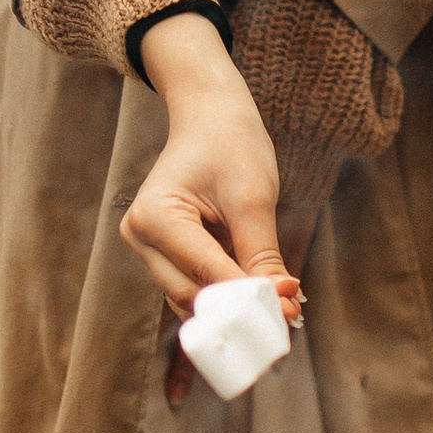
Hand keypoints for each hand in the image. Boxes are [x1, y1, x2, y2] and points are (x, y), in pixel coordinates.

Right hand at [122, 7, 302, 315]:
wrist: (211, 117)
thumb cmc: (231, 146)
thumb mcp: (253, 198)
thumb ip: (262, 254)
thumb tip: (282, 302)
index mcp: (155, 215)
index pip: (205, 270)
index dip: (248, 294)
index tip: (290, 308)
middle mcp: (140, 236)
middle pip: (193, 293)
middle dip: (242, 307)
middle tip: (292, 315)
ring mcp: (147, 247)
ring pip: (192, 296)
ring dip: (235, 306)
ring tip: (283, 309)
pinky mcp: (162, 253)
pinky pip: (194, 284)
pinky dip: (226, 294)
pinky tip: (263, 297)